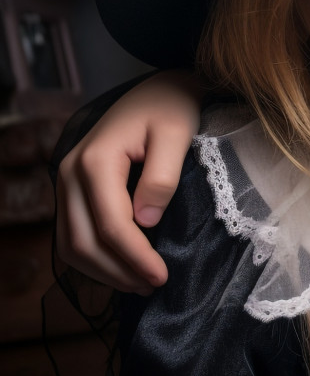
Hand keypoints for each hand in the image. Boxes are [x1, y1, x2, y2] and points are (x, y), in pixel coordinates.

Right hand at [55, 71, 201, 293]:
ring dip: (102, 271)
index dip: (135, 257)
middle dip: (118, 271)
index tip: (162, 277)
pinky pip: (72, 234)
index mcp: (96, 161)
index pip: (111, 225)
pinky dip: (92, 258)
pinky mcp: (72, 189)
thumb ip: (162, 177)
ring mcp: (66, 182)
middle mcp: (70, 174)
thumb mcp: (177, 135)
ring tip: (140, 283)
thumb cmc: (171, 108)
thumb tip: (146, 222)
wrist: (157, 89)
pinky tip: (122, 267)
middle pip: (83, 241)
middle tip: (154, 286)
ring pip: (71, 244)